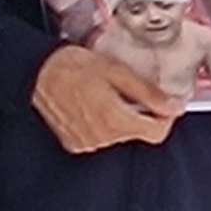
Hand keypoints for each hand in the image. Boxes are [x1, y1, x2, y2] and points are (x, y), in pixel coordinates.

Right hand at [33, 42, 184, 151]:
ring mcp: (87, 143)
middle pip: (138, 133)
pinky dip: (103, 125)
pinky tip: (93, 106)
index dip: (165, 117)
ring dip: (121, 119)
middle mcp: (101, 138)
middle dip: (141, 114)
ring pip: (120, 136)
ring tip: (106, 95)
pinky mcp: (74, 144)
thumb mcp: (118, 72)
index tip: (164, 103)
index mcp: (115, 121)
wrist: (36, 73)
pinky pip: (101, 138)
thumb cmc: (73, 67)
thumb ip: (149, 93)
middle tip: (128, 91)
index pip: (157, 133)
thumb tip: (175, 106)